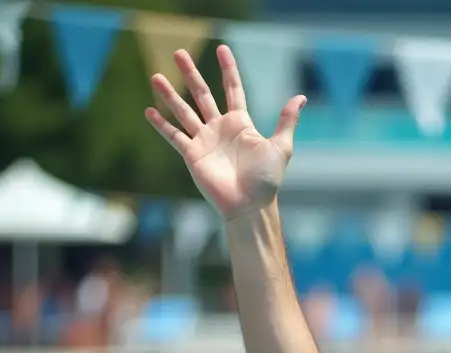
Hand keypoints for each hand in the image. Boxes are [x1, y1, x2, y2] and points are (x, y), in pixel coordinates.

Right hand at [145, 45, 306, 218]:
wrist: (250, 205)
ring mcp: (205, 141)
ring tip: (156, 76)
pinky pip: (174, 136)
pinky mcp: (193, 155)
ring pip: (184, 111)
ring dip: (170, 94)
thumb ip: (287, 121)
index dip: (228, 69)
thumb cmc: (267, 180)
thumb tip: (300, 97)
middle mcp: (220, 129)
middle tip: (178, 52)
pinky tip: (149, 110)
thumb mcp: (281, 147)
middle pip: (202, 94)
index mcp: (240, 123)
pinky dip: (161, 124)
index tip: (222, 48)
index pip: (233, 89)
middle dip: (191, 73)